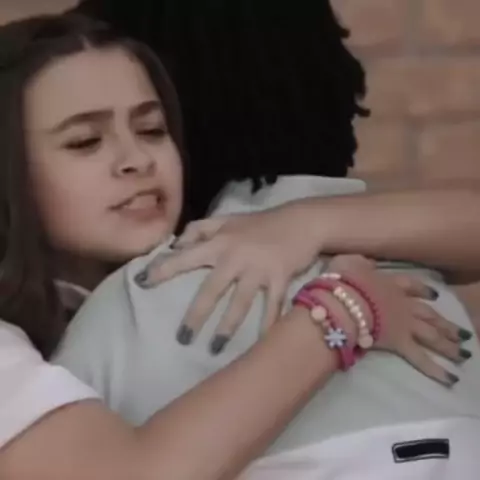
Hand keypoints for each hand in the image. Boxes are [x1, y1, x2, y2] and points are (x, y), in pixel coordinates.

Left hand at [137, 204, 321, 346]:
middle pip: (211, 289)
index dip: (162, 269)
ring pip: (239, 303)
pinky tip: (262, 343)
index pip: (185, 256)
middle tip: (182, 338)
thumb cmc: (260, 223)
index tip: (141, 284)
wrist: (301, 221)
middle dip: (195, 315)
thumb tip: (175, 244)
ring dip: (227, 327)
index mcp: (220, 242)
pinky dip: (269, 325)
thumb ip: (200, 228)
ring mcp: (258, 269)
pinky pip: (273, 306)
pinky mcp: (280, 278)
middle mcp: (235, 257)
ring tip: (215, 348)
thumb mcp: (227, 219)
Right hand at [326, 255, 472, 386]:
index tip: (435, 295)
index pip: (412, 286)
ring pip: (432, 334)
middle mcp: (403, 303)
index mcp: (390, 283)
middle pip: (429, 314)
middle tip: (460, 333)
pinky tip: (452, 379)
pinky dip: (436, 370)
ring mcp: (405, 324)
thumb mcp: (348, 262)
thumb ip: (361, 263)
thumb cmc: (343, 281)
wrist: (345, 300)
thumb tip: (369, 265)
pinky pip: (420, 359)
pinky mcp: (401, 343)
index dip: (424, 290)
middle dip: (445, 323)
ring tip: (464, 353)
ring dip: (449, 344)